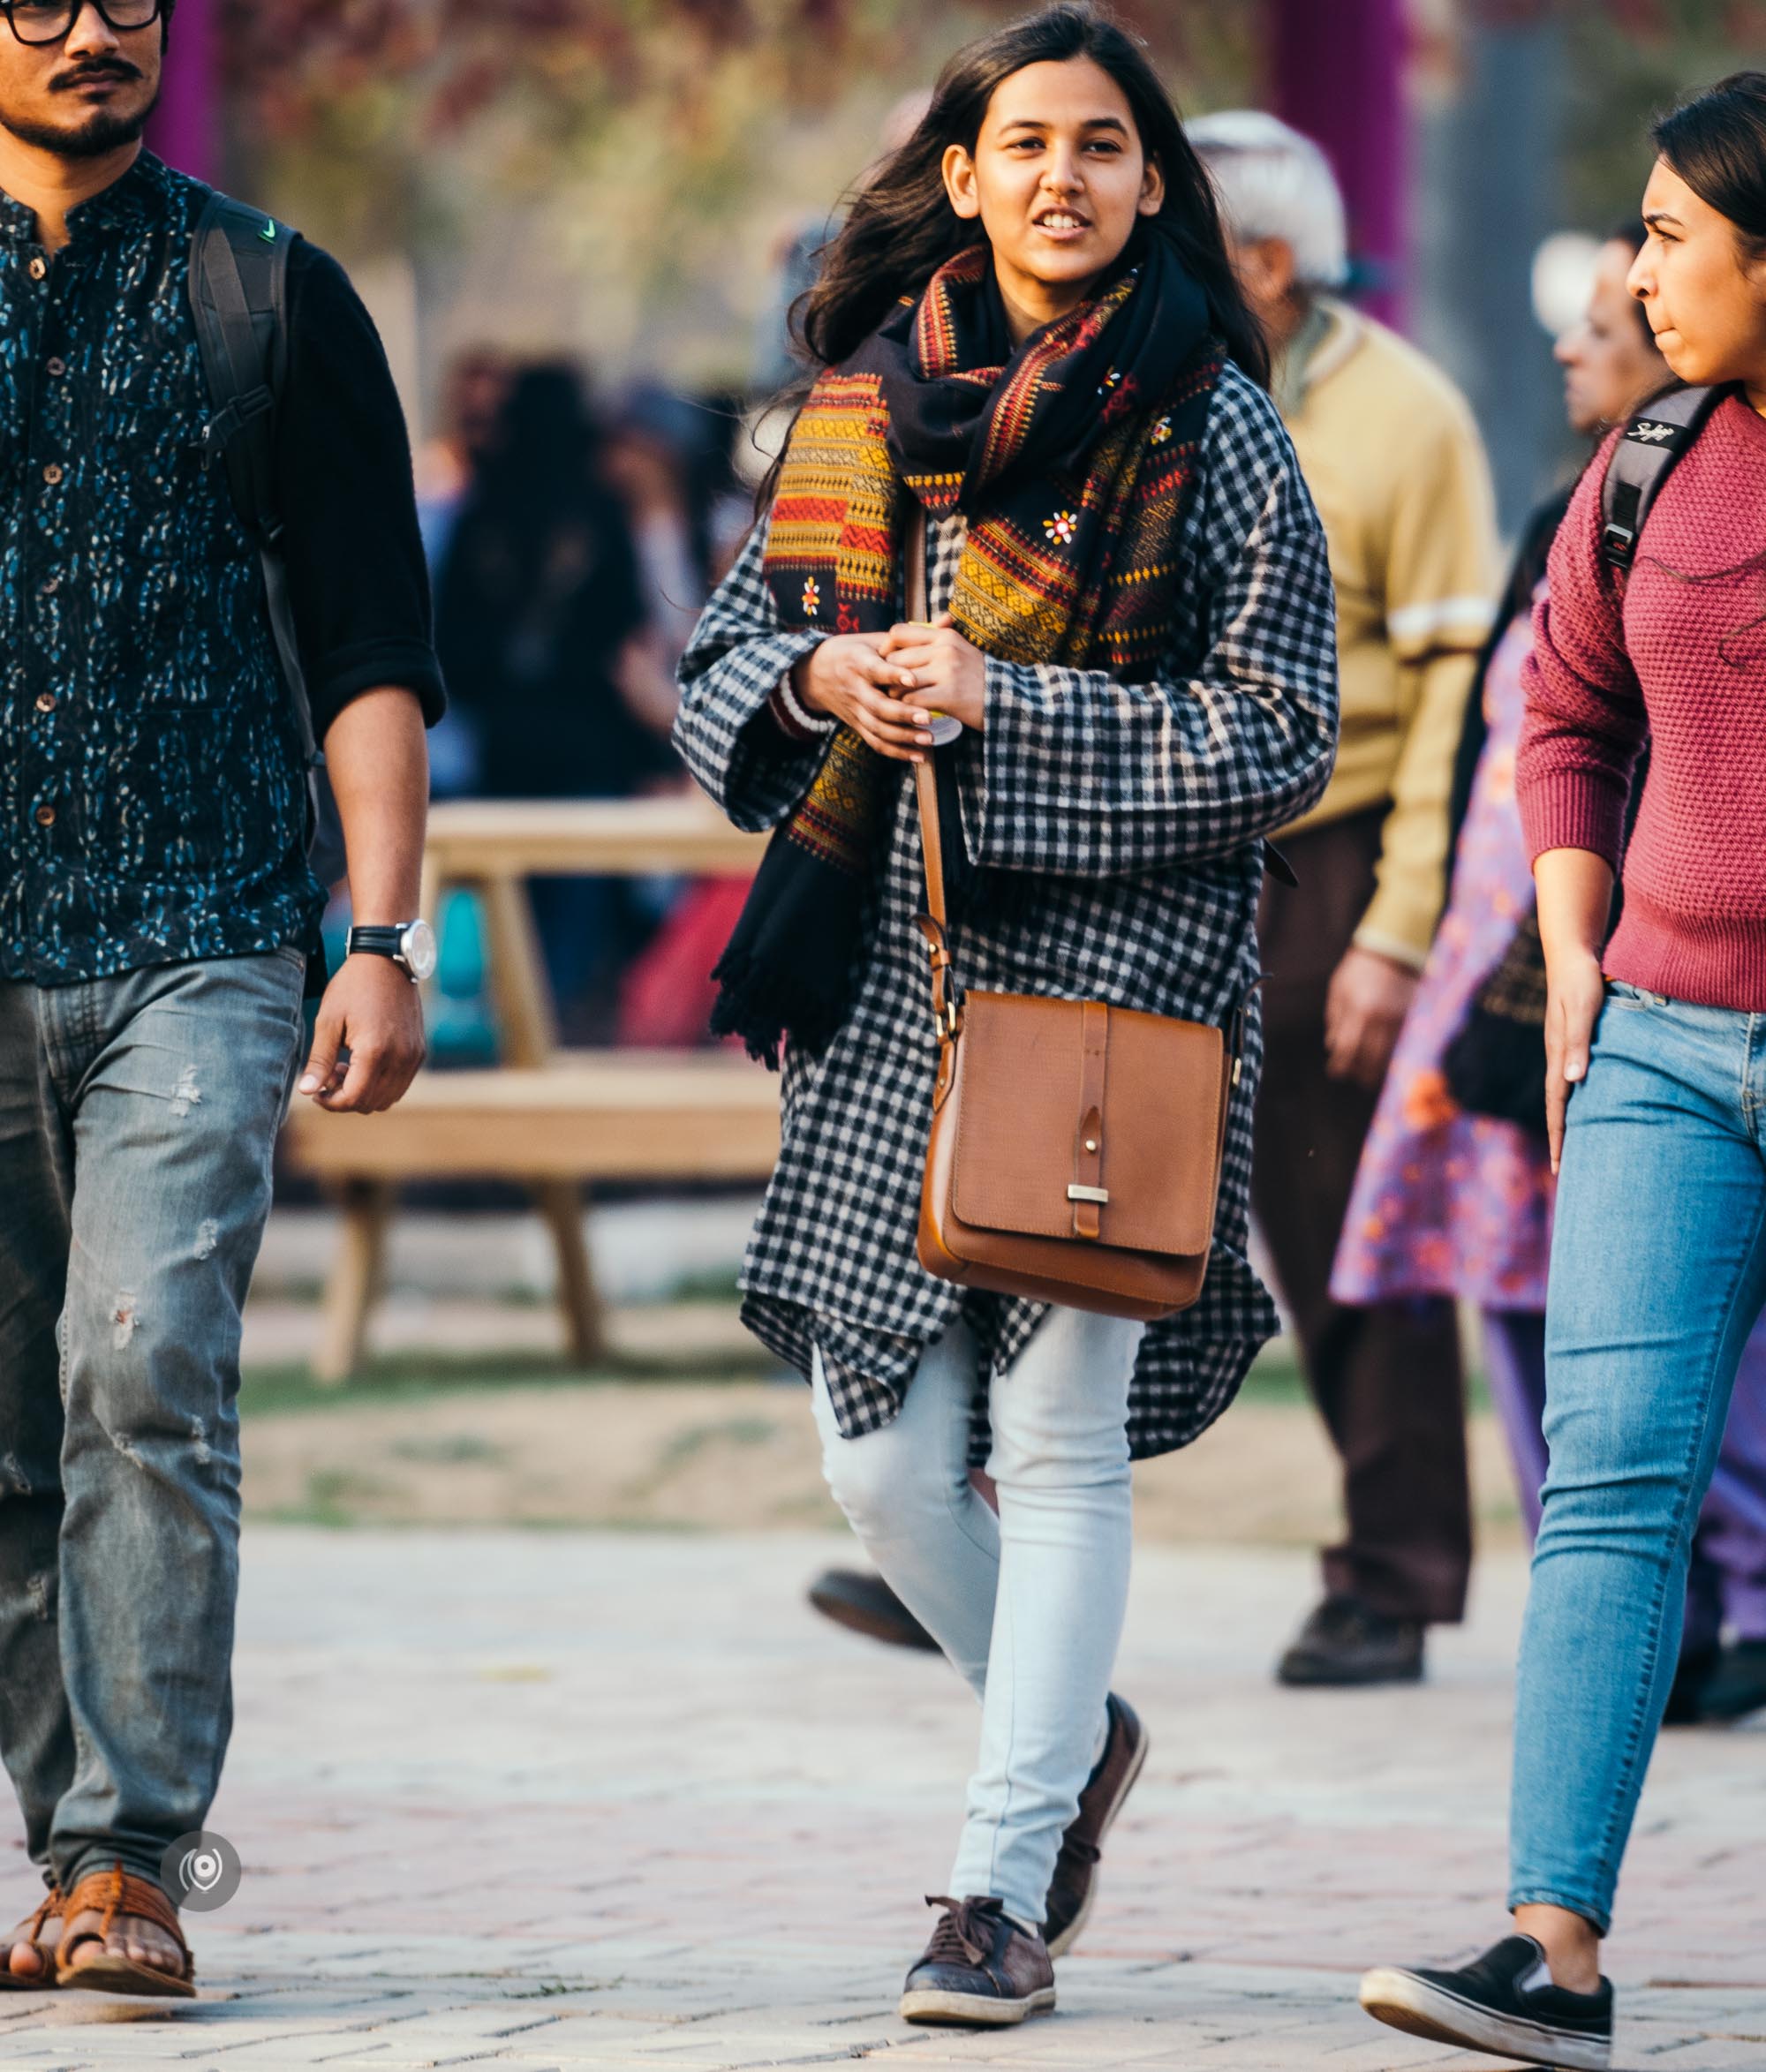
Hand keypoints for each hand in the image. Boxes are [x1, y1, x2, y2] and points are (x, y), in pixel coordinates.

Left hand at [298, 954, 427, 1113]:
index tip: (316, 1092)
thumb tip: (307, 1092)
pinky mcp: (419, 1051)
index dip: (331, 1103)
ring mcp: (413, 1056)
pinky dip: (381, 1084)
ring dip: (365, 1093)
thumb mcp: (328, 1021)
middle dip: (346, 1098)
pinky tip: (365, 1062)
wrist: (387, 961)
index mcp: (374, 1051)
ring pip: (388, 1098)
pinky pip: (401, 1084)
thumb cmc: (353, 987)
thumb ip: (319, 1060)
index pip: (354, 1098)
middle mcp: (400, 1058)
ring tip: (346, 1068)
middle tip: (329, 1076)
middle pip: (371, 1103)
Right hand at [793, 633, 934, 762]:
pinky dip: (897, 752)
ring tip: (928, 739)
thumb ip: (911, 635)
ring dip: (903, 736)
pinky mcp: (857, 725)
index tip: (913, 679)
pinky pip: (876, 742)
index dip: (892, 675)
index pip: (874, 670)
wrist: (816, 673)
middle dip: (902, 713)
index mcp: (858, 661)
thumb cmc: (856, 651)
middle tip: (928, 716)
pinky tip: (919, 756)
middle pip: (877, 705)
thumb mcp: (875, 639)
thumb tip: (948, 619)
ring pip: (877, 728)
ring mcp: (855, 710)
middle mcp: (855, 688)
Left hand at [886, 613, 987, 732]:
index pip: (899, 633)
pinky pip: (912, 700)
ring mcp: (947, 671)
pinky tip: (912, 713)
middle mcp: (945, 649)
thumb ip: (933, 640)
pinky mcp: (950, 694)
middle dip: (888, 677)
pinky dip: (908, 709)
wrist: (1008, 698)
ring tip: (901, 702)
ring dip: (896, 695)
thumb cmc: (976, 677)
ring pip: (900, 681)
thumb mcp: (959, 649)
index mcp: (944, 635)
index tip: (886, 664)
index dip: (886, 649)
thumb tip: (900, 633)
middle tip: (891, 689)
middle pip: (895, 659)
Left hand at [1323, 945, 1418, 1088]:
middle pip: (1371, 1058)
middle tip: (1355, 1078)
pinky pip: (1404, 1045)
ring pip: (1391, 1056)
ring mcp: (1402, 1018)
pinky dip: (1395, 1057)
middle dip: (1360, 1072)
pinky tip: (1388, 1063)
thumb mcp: (1339, 991)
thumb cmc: (1358, 970)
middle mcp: (1383, 1018)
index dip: (1340, 1065)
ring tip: (1370, 1077)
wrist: (1391, 950)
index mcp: (1360, 1011)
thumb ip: (1336, 1020)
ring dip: (1379, 1070)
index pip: (1348, 1049)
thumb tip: (1333, 1047)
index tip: (1335, 1072)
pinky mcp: (1415, 1017)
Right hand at [1543, 947, 1604, 1174]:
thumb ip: (1578, 1044)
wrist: (1571, 951)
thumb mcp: (1583, 1009)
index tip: (1560, 1164)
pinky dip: (1573, 1097)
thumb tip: (1574, 1081)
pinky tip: (1583, 1101)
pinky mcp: (1571, 1038)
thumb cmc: (1581, 979)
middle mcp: (1557, 1054)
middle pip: (1555, 1104)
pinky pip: (1570, 1077)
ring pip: (1562, 1092)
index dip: (1559, 1134)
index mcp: (1558, 1053)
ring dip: (1566, 1119)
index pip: (1556, 1103)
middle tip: (1562, 1168)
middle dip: (1559, 1136)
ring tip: (1572, 1143)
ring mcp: (1563, 1047)